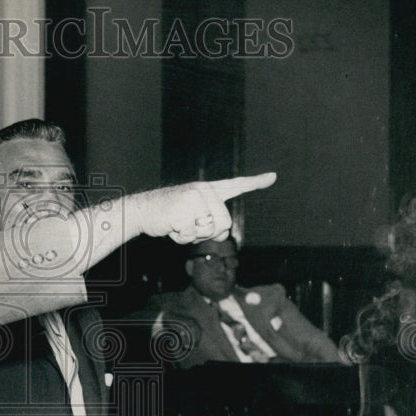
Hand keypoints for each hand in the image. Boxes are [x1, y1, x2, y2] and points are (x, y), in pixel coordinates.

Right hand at [127, 174, 275, 243]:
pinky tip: (172, 227)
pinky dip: (182, 238)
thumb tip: (224, 233)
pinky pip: (193, 235)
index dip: (255, 182)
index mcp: (208, 189)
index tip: (273, 177)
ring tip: (180, 224)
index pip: (236, 184)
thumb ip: (211, 222)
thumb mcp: (193, 215)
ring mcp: (193, 199)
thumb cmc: (170, 216)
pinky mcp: (183, 210)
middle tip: (191, 227)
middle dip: (209, 233)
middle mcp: (204, 190)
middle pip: (224, 223)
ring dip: (194, 236)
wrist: (142, 210)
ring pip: (210, 230)